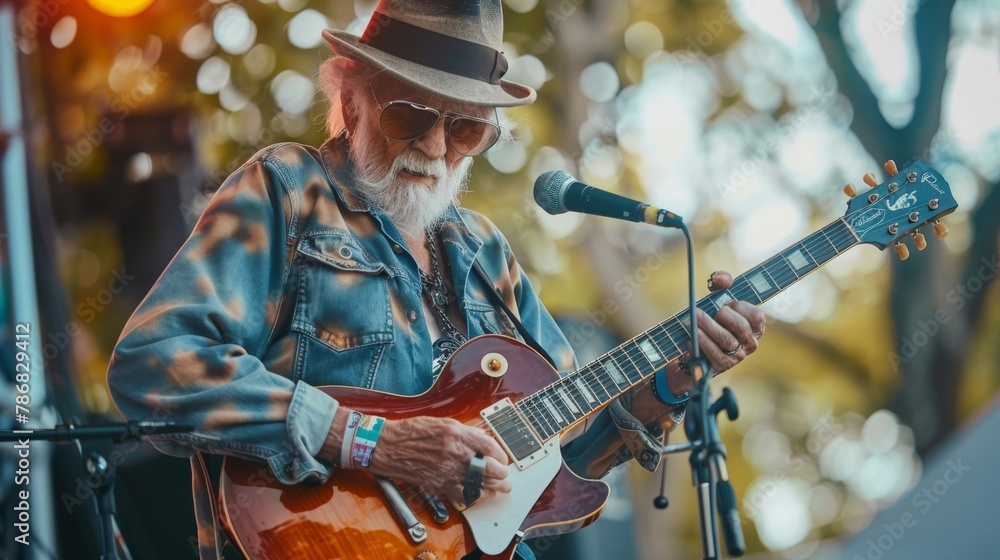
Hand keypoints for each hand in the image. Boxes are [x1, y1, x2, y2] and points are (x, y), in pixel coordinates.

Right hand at [367, 416, 510, 504]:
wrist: (388, 446)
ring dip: (493, 489)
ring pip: (478, 484)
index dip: (500, 454)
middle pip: (488, 467)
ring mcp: (446, 470)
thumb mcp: (442, 423)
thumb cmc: (412, 432)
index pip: (489, 446)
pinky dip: (473, 498)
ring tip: (501, 489)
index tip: (502, 459)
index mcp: (456, 433)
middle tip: (505, 476)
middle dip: (501, 474)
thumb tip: (483, 441)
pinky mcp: (438, 484)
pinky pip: (461, 495)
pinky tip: (479, 496)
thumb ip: (464, 432)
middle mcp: (454, 452)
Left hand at [698, 270, 765, 373]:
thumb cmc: (713, 319)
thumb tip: (719, 278)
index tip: (726, 303)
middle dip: (722, 316)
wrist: (697, 348)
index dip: (741, 308)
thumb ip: (722, 282)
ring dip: (708, 328)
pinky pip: (715, 355)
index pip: (756, 316)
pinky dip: (703, 344)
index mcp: (755, 327)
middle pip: (741, 327)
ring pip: (727, 341)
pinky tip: (692, 337)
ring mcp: (738, 356)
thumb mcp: (719, 298)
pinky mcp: (724, 366)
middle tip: (705, 309)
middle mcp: (750, 342)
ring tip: (694, 320)